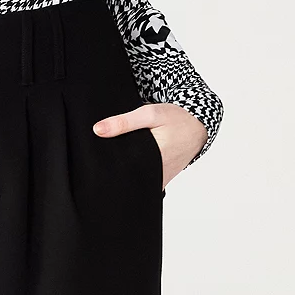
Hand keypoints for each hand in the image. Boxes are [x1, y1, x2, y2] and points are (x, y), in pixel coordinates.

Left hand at [92, 103, 207, 188]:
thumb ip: (123, 122)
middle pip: (129, 177)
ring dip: (127, 171)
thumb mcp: (149, 114)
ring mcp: (162, 177)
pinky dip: (137, 171)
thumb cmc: (176, 118)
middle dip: (116, 170)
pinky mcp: (163, 177)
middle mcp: (158, 174)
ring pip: (137, 180)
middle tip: (102, 161)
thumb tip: (98, 130)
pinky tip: (130, 161)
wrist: (198, 124)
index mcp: (154, 160)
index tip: (96, 163)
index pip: (124, 171)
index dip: (109, 168)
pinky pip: (146, 179)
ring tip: (114, 162)